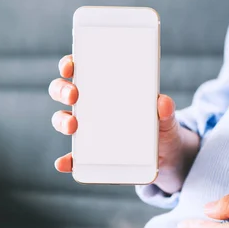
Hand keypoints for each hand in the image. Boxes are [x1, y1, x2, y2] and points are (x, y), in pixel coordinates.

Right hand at [49, 55, 198, 191]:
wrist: (166, 154)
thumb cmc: (161, 125)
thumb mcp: (165, 117)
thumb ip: (165, 110)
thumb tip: (163, 102)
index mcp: (105, 88)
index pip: (81, 70)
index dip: (69, 64)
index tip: (70, 66)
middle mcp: (90, 106)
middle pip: (64, 91)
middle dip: (63, 90)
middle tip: (74, 94)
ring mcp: (86, 130)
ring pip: (62, 120)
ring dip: (62, 121)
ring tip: (72, 126)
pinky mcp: (88, 156)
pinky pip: (71, 157)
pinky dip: (65, 160)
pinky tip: (65, 163)